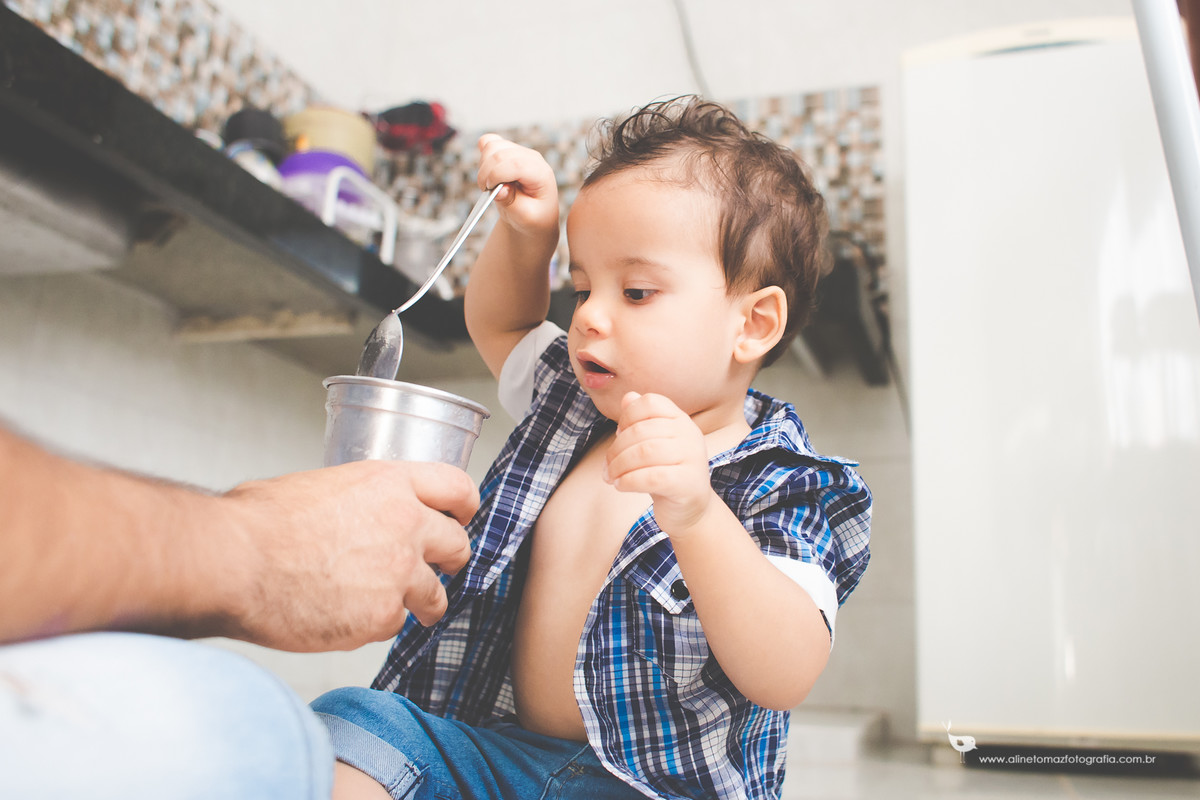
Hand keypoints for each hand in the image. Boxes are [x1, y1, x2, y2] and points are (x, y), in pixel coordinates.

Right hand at [220, 460, 476, 650]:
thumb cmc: (258, 523)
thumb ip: (356, 500)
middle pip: (458, 546)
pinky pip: (395, 625)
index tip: (463, 518)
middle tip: (436, 570)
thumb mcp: (318, 486)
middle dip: (450, 561)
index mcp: (389, 483)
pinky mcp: (383, 615)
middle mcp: (405, 524)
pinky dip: (375, 626)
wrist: (234, 562)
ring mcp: (399, 572)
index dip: (464, 507)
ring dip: (420, 603)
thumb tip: (354, 514)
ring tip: (391, 606)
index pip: (457, 488)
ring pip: (436, 596)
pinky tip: (346, 618)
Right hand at [477, 133, 558, 238]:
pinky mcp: (509, 150)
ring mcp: (520, 151)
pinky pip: (489, 141)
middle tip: (487, 191)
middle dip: (486, 173)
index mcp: (541, 174)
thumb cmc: (533, 216)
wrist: (535, 214)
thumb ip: (511, 203)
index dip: (496, 175)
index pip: (516, 164)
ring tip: (490, 183)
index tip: (489, 191)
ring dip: (484, 165)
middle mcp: (532, 158)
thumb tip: (499, 189)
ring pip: (492, 146)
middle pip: (500, 153)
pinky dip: (483, 154)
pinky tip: (488, 169)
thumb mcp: (525, 217)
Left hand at [604, 392, 714, 533]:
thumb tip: (628, 397)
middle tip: (607, 467)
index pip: (650, 403)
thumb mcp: (652, 444)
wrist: (690, 509)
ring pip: (645, 453)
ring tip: (611, 477)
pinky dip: (629, 481)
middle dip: (616, 449)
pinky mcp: (688, 483)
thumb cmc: (665, 473)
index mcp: (681, 420)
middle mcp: (690, 434)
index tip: (618, 436)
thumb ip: (640, 421)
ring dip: (619, 466)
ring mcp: (693, 458)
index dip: (627, 417)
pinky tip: (621, 486)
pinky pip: (652, 477)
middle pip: (642, 430)